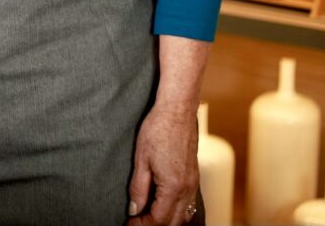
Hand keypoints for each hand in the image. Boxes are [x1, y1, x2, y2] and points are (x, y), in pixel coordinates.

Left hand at [126, 102, 199, 225]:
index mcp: (173, 186)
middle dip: (154, 225)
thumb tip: (134, 209)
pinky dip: (176, 210)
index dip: (142, 225)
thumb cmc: (158, 129)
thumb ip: (138, 188)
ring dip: (166, 219)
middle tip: (137, 221)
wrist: (177, 109)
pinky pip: (188, 203)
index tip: (129, 223)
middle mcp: (187, 188)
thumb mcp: (141, 159)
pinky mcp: (194, 176)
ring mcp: (193, 182)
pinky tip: (163, 203)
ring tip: (148, 214)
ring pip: (183, 215)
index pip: (158, 219)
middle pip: (173, 222)